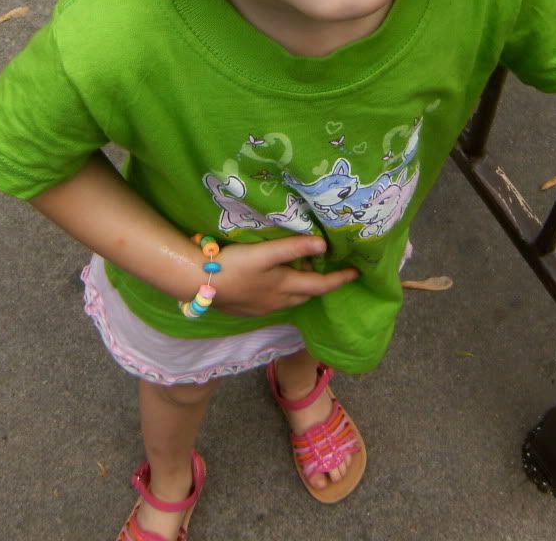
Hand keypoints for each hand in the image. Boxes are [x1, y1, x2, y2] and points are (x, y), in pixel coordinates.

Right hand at [214, 236, 357, 316]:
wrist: (198, 283)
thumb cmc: (234, 264)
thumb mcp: (266, 253)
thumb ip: (294, 247)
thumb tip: (324, 246)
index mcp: (286, 287)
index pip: (321, 285)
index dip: (339, 279)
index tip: (356, 273)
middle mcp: (278, 301)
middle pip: (306, 293)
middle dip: (320, 282)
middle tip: (326, 266)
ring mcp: (261, 308)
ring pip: (289, 298)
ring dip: (299, 286)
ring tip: (300, 268)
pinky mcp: (246, 309)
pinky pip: (273, 301)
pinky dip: (282, 291)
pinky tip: (272, 280)